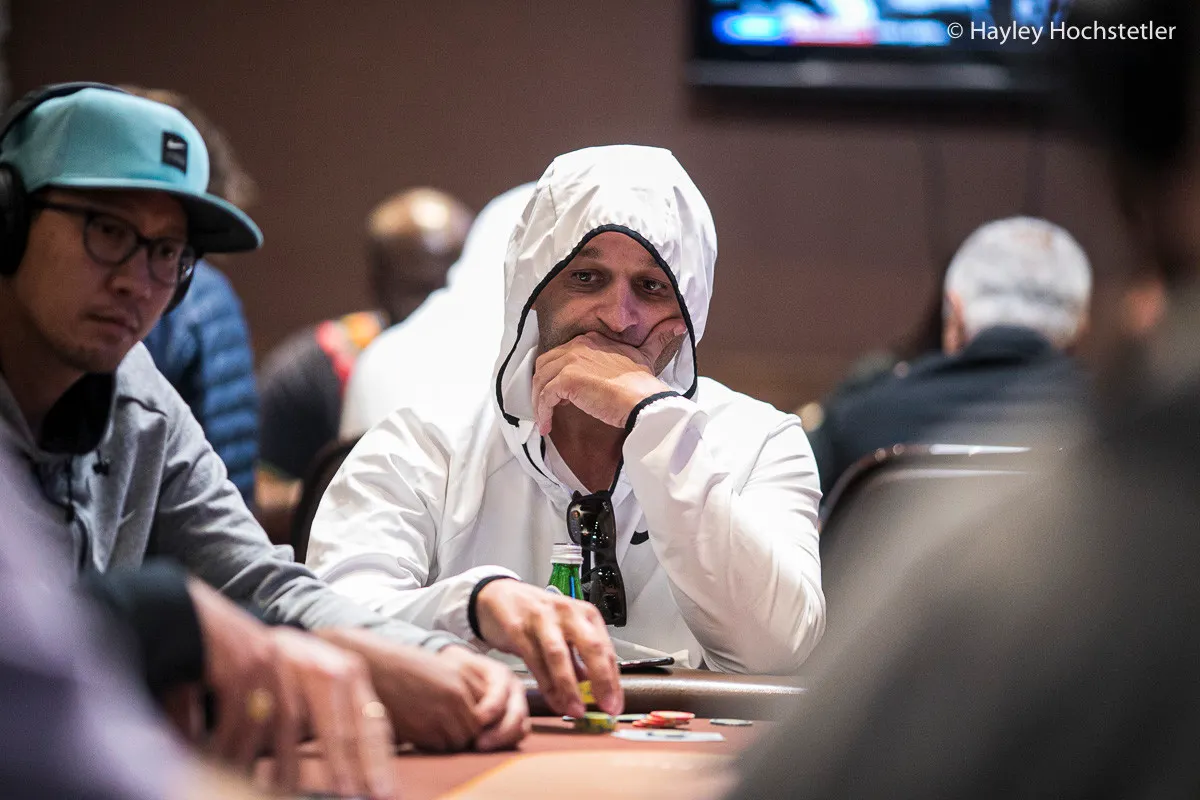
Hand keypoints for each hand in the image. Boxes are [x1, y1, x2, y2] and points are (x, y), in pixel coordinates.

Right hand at [188, 580, 395, 798]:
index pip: (367, 720)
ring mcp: (286, 663)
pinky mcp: (247, 665)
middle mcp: (320, 663)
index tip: (382, 794)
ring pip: (290, 729)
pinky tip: (241, 773)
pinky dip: (243, 752)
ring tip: (284, 796)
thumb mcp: (309, 682)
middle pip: (338, 728)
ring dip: (287, 768)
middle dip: (345, 771)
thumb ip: (334, 716)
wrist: (211, 624)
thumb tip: (358, 771)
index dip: (374, 761)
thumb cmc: (269, 665)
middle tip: (350, 799)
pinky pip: (249, 721)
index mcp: (344, 670)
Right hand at [316, 629, 528, 751]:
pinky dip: (433, 746)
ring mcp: (441, 712)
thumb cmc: (401, 666)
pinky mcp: (424, 727)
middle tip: (446, 731)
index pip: (486, 709)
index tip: (465, 722)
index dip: (478, 720)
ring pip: (460, 741)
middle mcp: (456, 694)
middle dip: (466, 734)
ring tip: (431, 731)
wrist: (371, 665)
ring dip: (450, 742)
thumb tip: (478, 715)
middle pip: (476, 728)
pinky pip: (439, 747)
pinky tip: (420, 734)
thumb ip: (461, 687)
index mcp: (462, 676)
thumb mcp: (439, 669)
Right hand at [474, 579, 622, 717]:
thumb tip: (595, 691)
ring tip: (576, 710)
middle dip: (602, 680)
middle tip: (606, 707)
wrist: (498, 596)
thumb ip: (578, 661)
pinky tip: (553, 701)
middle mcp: (568, 612)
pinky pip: (534, 661)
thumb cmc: (536, 617)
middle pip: (591, 647)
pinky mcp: (518, 628)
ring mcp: (542, 618)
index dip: (613, 681)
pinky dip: (545, 685)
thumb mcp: (564, 632)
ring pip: (560, 655)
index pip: (606, 649)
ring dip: (570, 688)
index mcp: (585, 614)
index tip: (615, 706)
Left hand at [532, 318, 686, 434]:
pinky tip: (547, 425)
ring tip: (545, 418)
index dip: (558, 373)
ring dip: (539, 401)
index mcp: (591, 340)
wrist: (644, 400)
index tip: (562, 392)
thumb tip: (679, 325)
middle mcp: (578, 345)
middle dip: (542, 385)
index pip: (562, 353)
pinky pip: (544, 396)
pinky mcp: (566, 380)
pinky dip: (542, 411)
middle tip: (548, 405)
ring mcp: (571, 361)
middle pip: (545, 365)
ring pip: (541, 380)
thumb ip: (657, 340)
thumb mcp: (648, 356)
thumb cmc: (644, 384)